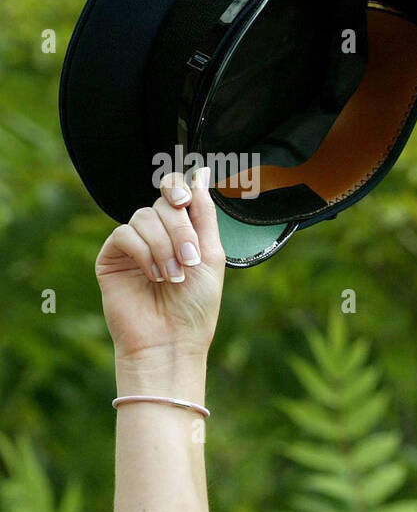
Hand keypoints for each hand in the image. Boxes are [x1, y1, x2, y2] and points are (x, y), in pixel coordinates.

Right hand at [95, 166, 225, 360]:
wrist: (171, 339)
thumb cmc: (195, 304)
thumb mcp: (210, 254)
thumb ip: (204, 214)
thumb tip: (200, 172)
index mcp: (183, 232)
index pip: (175, 193)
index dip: (178, 188)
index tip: (185, 200)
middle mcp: (157, 235)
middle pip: (163, 204)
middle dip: (181, 230)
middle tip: (190, 259)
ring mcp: (133, 245)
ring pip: (143, 217)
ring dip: (165, 246)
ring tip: (174, 276)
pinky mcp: (112, 257)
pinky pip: (125, 234)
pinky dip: (145, 253)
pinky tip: (155, 276)